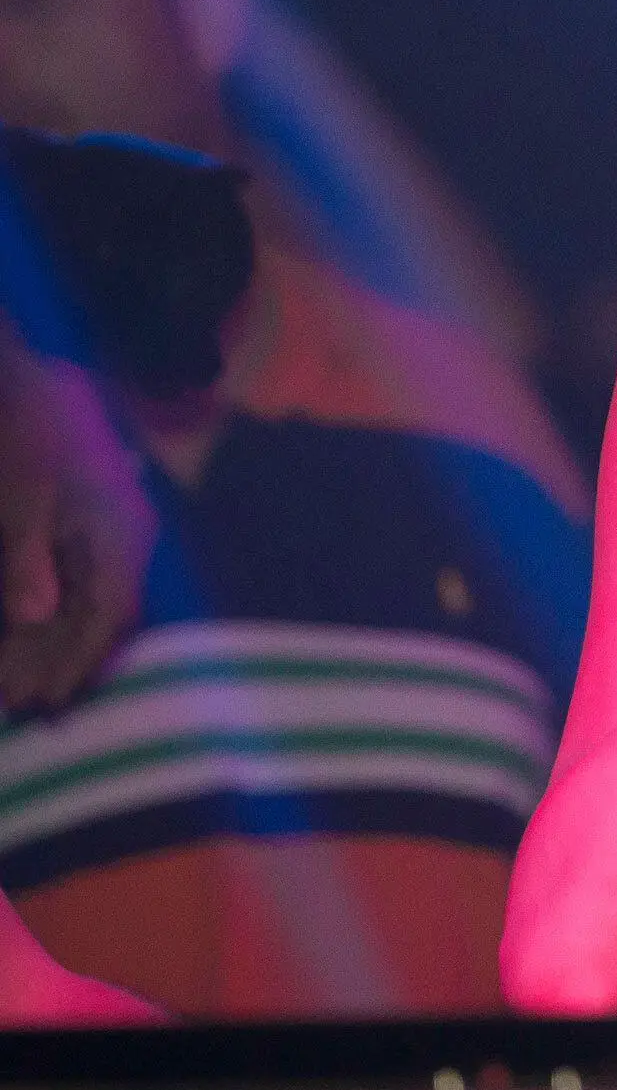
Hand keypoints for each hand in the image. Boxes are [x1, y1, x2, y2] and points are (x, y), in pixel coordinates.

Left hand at [0, 348, 159, 713]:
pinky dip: (54, 615)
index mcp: (119, 534)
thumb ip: (26, 558)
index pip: (107, 616)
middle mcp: (124, 540)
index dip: (76, 664)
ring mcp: (108, 533)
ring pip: (91, 605)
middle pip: (101, 618)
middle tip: (26, 709)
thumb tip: (32, 615)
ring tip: (21, 684)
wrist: (21, 381)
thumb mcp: (19, 496)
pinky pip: (80, 585)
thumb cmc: (25, 435)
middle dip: (64, 664)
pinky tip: (26, 633)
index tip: (44, 704)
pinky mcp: (85, 527)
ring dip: (57, 645)